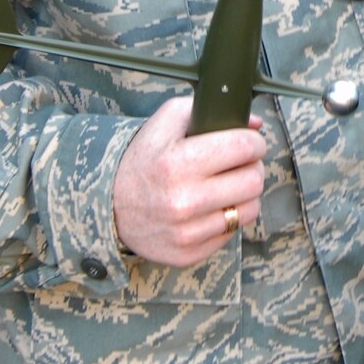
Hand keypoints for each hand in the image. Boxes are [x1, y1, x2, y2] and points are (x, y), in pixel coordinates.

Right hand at [112, 95, 266, 266]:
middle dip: (251, 167)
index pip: (244, 148)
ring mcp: (187, 232)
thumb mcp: (164, 123)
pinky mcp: (189, 254)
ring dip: (244, 195)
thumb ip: (207, 110)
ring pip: (250, 209)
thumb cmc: (142, 160)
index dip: (253, 142)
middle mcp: (184, 200)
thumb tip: (255, 123)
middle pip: (254, 180)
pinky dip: (227, 218)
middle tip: (238, 165)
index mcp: (178, 162)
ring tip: (227, 186)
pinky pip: (232, 233)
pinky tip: (210, 208)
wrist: (108, 206)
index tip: (249, 143)